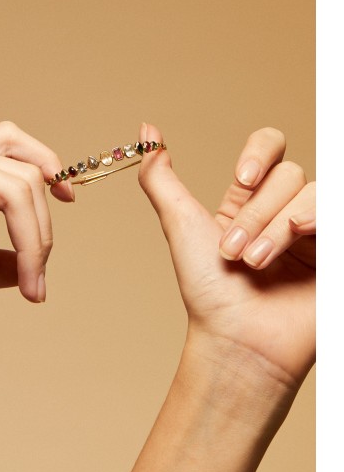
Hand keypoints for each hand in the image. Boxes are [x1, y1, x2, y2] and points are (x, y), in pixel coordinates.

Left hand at [138, 123, 314, 386]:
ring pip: (310, 194)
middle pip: (287, 175)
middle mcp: (282, 211)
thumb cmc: (207, 289)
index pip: (270, 145)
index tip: (241, 180)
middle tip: (235, 254)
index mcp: (248, 201)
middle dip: (257, 214)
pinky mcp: (332, 250)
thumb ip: (160, 176)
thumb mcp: (178, 223)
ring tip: (258, 265)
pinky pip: (334, 213)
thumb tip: (147, 131)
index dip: (260, 153)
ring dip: (279, 228)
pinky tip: (302, 242)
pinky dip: (315, 223)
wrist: (237, 340)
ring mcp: (311, 231)